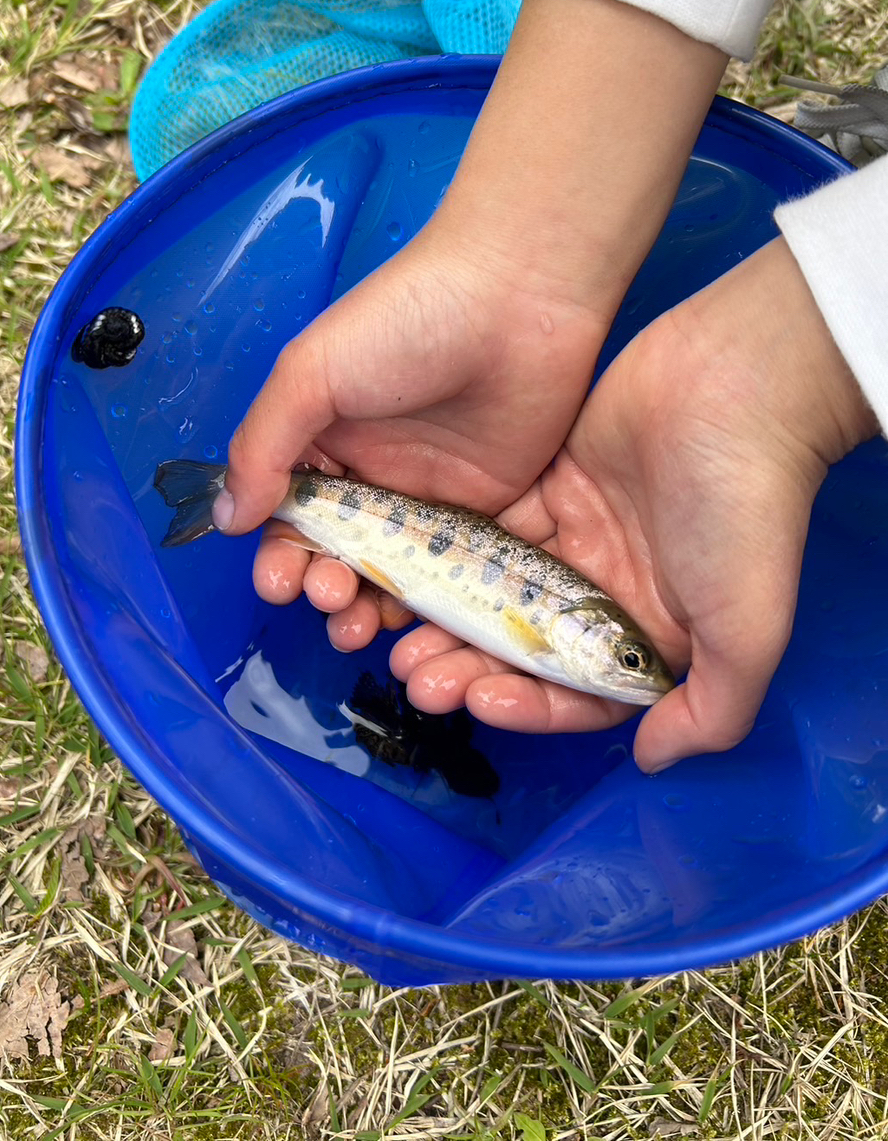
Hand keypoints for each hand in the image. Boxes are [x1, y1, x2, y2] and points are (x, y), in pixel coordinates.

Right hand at [218, 0, 727, 642]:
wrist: (517, 296)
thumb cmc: (405, 319)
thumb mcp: (312, 372)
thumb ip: (263, 445)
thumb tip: (228, 517)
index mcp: (325, 438)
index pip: (289, 514)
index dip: (279, 554)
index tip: (278, 581)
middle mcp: (375, 474)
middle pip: (337, 554)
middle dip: (319, 586)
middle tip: (325, 598)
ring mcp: (431, 499)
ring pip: (390, 575)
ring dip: (365, 608)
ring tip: (357, 626)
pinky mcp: (487, 514)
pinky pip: (450, 575)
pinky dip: (425, 607)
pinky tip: (408, 626)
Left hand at [390, 238, 877, 771]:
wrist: (736, 387)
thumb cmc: (748, 513)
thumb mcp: (747, 630)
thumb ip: (711, 710)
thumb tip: (653, 761)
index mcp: (650, 636)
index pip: (577, 693)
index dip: (528, 708)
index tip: (480, 703)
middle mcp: (608, 596)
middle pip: (524, 649)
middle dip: (470, 671)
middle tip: (418, 679)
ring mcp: (576, 542)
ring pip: (495, 595)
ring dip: (449, 621)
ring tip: (400, 638)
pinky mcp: (549, 490)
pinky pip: (488, 533)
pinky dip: (450, 554)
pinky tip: (409, 573)